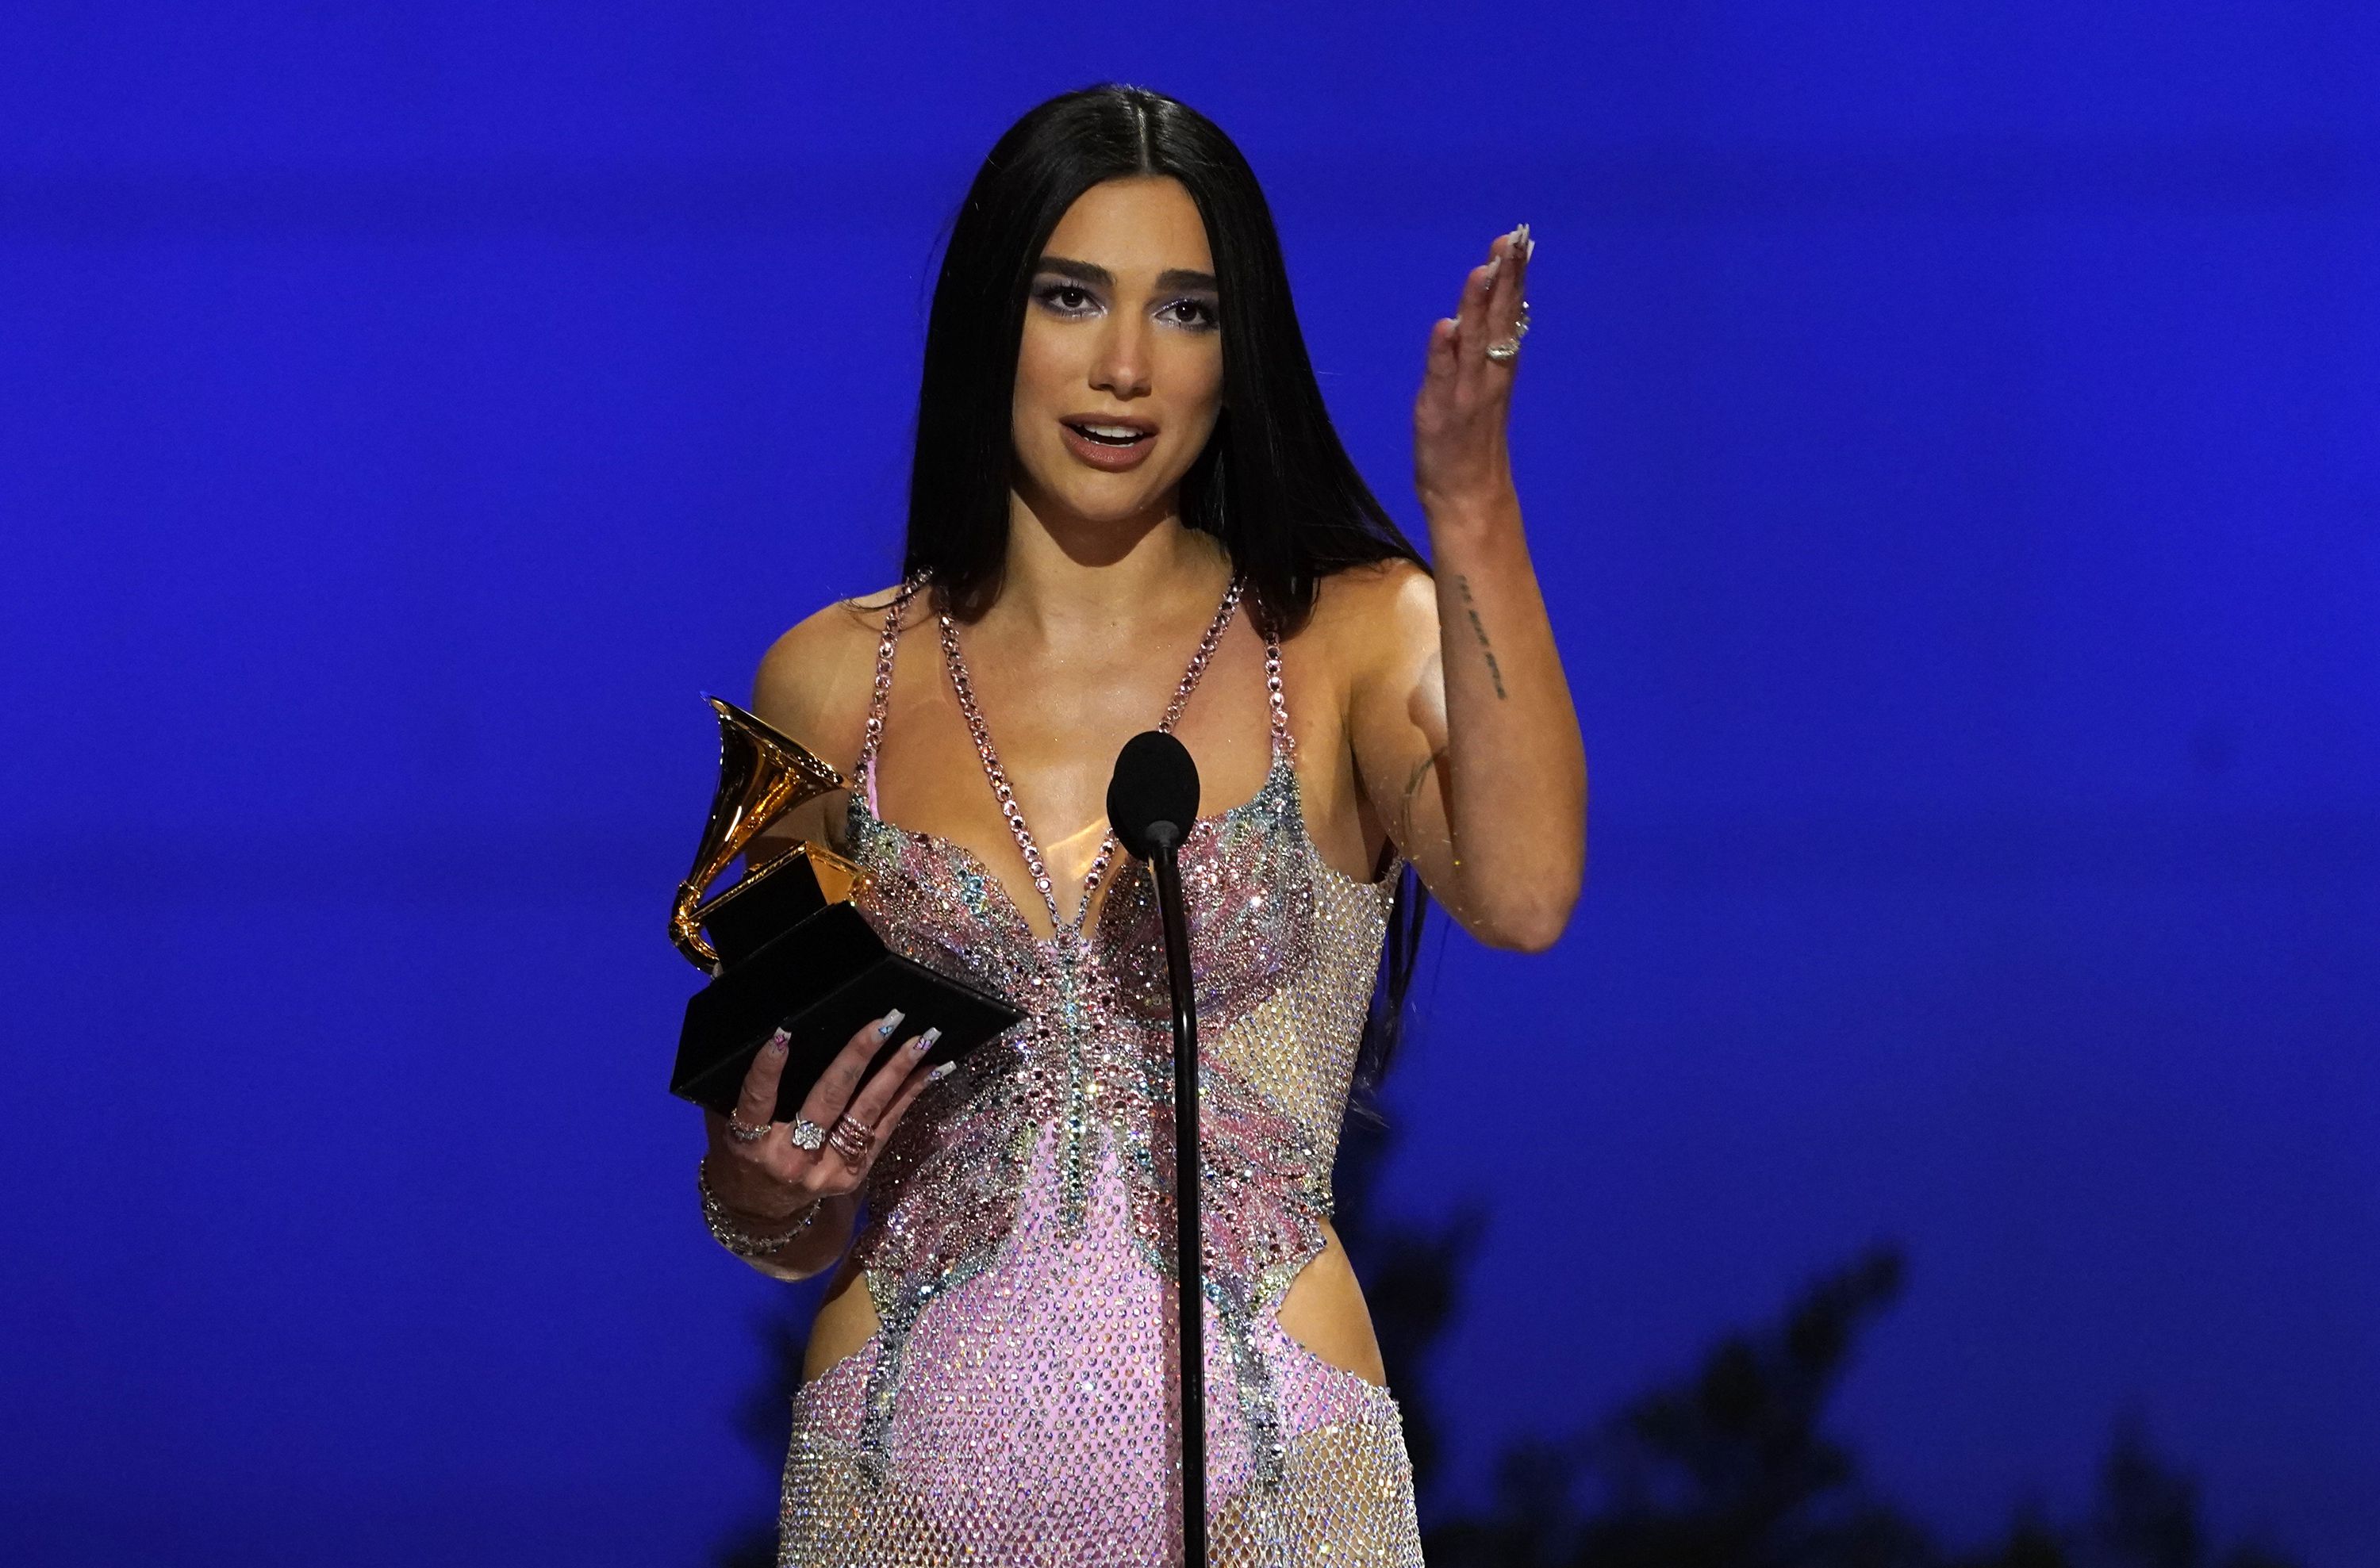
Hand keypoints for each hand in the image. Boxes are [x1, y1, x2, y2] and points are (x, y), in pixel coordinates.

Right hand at [700, 1011, 942, 1224]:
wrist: (759, 1213)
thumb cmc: (739, 1153)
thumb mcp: (724, 1122)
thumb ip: (738, 1079)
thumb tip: (750, 1013)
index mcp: (750, 1144)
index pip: (758, 1100)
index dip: (768, 1069)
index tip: (784, 1033)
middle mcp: (790, 1159)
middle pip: (827, 1102)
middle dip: (858, 1057)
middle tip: (886, 1020)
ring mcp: (826, 1170)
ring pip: (865, 1115)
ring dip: (897, 1072)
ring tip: (922, 1039)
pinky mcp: (853, 1174)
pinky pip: (884, 1129)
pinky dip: (909, 1095)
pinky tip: (932, 1068)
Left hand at [1413, 223, 1532, 519]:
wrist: (1468, 495)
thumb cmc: (1471, 442)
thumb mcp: (1485, 389)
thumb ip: (1487, 350)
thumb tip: (1493, 310)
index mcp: (1499, 367)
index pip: (1509, 312)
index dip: (1515, 277)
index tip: (1520, 241)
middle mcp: (1487, 374)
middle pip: (1498, 318)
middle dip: (1505, 277)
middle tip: (1511, 239)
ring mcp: (1465, 391)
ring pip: (1473, 340)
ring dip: (1477, 304)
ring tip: (1482, 268)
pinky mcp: (1440, 410)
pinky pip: (1442, 376)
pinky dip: (1443, 352)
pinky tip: (1445, 326)